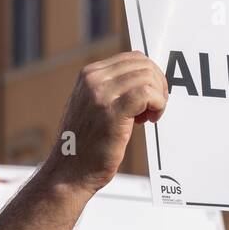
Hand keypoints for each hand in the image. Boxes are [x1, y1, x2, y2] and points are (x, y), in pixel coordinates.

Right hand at [43, 53, 167, 194]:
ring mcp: (101, 93)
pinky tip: (149, 120)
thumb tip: (145, 81)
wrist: (69, 171)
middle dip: (158, 85)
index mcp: (89, 75)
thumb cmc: (86, 145)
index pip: (133, 58)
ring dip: (159, 97)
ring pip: (148, 78)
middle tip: (154, 108)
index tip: (150, 98)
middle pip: (144, 65)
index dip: (150, 76)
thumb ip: (113, 90)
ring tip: (149, 116)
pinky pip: (148, 94)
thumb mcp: (94, 107)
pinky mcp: (113, 111)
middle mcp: (93, 79)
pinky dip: (158, 105)